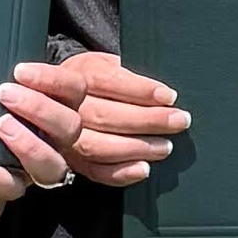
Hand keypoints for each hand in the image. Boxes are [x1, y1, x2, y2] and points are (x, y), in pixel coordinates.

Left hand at [0, 60, 85, 204]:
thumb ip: (0, 80)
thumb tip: (1, 66)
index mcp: (56, 107)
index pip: (74, 90)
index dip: (54, 80)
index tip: (20, 71)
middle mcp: (54, 138)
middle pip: (71, 126)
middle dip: (40, 108)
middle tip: (5, 93)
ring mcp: (37, 165)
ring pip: (54, 164)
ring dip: (30, 145)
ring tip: (1, 125)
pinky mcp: (13, 186)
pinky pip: (15, 188)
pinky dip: (1, 179)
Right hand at [54, 52, 181, 188]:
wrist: (58, 97)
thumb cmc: (91, 79)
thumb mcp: (104, 64)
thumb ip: (126, 75)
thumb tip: (162, 92)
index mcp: (76, 77)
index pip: (107, 83)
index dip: (140, 91)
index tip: (168, 96)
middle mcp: (67, 109)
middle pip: (106, 116)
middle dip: (148, 120)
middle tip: (179, 121)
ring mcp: (66, 137)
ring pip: (99, 146)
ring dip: (137, 148)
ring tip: (165, 146)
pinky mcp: (73, 161)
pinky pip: (95, 172)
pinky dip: (121, 174)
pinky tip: (143, 169)